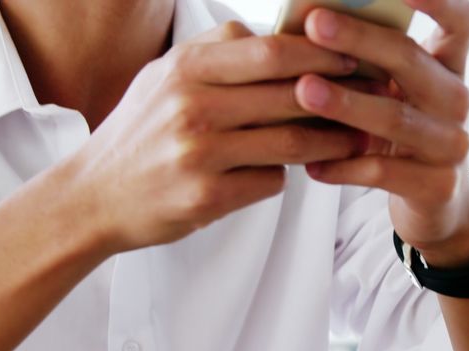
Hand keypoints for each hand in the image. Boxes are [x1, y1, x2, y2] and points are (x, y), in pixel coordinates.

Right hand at [63, 22, 368, 252]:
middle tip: (375, 97)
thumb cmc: (139, 132)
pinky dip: (284, 175)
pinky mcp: (206, 199)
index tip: (355, 56)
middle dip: (342, 96)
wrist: (93, 196)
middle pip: (291, 94)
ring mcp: (200, 156)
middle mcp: (192, 108)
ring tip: (357, 138)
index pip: (273, 51)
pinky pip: (270, 182)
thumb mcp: (165, 76)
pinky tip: (287, 172)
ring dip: (332, 142)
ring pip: (292, 143)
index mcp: (186, 68)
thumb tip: (281, 34)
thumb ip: (217, 51)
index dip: (323, 52)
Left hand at [295, 0, 468, 267]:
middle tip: (314, 25)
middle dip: (359, 39)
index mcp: (448, 64)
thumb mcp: (390, 90)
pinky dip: (344, 167)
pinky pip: (384, 171)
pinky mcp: (435, 184)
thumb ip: (360, 57)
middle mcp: (456, 98)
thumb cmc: (399, 131)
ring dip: (345, 103)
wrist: (434, 203)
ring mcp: (450, 143)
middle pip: (411, 60)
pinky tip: (310, 164)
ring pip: (396, 118)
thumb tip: (303, 20)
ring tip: (302, 91)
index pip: (462, 20)